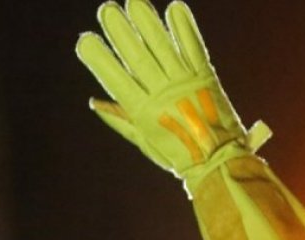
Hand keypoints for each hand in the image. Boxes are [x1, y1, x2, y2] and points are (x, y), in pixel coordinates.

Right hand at [76, 1, 264, 177]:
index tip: (85, 41)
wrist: (219, 160)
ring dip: (148, 22)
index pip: (116, 80)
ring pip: (162, 47)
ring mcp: (185, 82)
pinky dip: (184, 28)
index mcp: (143, 111)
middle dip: (121, 32)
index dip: (100, 59)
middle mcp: (162, 94)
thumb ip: (121, 119)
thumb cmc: (178, 154)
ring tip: (134, 1)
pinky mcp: (206, 75)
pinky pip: (193, 47)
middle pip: (138, 57)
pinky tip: (174, 8)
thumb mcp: (144, 140)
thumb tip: (94, 102)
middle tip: (107, 10)